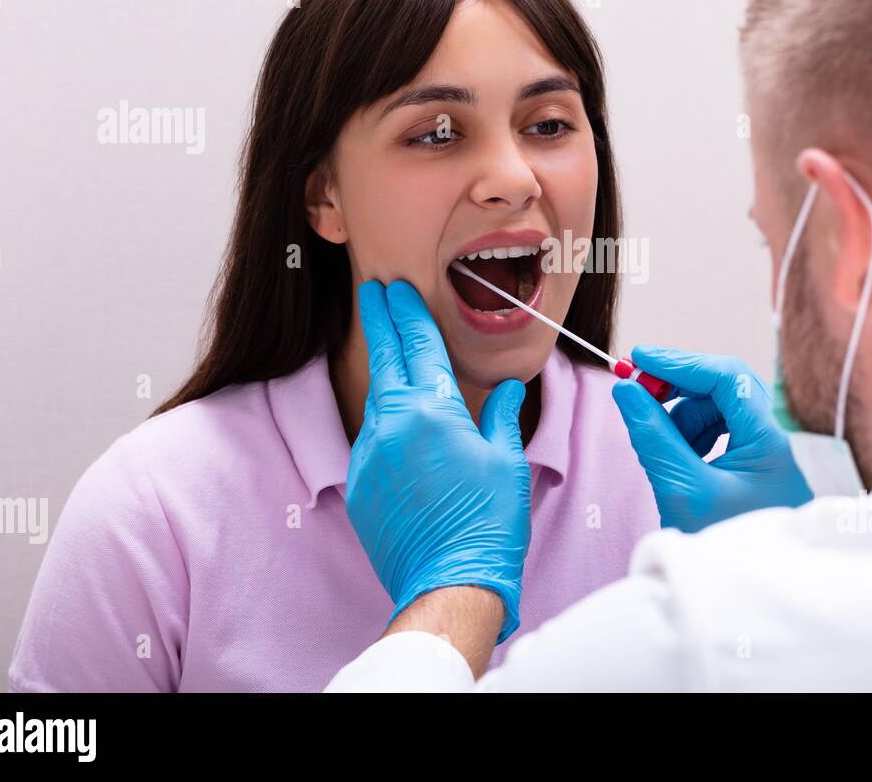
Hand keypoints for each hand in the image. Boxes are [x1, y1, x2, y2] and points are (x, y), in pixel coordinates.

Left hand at [344, 279, 531, 643]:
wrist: (449, 585)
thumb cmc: (489, 524)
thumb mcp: (507, 462)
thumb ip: (503, 415)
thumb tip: (510, 388)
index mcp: (434, 411)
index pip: (418, 346)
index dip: (408, 312)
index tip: (396, 287)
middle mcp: (393, 424)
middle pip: (385, 359)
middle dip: (381, 321)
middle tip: (374, 291)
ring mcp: (371, 454)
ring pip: (376, 399)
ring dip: (383, 371)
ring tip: (389, 350)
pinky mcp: (360, 483)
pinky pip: (372, 440)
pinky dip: (385, 422)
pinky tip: (398, 423)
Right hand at [611, 345, 811, 532]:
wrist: (748, 603)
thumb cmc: (722, 550)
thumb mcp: (680, 488)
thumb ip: (652, 434)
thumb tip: (626, 390)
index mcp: (766, 442)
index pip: (725, 377)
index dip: (680, 362)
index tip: (638, 359)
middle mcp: (770, 442)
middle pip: (723, 388)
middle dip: (678, 387)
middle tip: (636, 392)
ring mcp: (763, 456)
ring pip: (717, 411)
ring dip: (681, 415)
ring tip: (657, 442)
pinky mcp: (751, 470)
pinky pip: (717, 434)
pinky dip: (689, 436)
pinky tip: (673, 457)